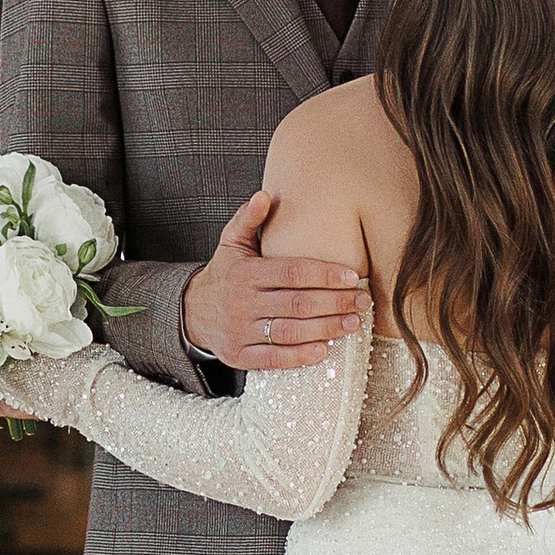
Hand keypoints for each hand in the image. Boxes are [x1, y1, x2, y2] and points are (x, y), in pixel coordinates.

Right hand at [181, 193, 370, 372]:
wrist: (191, 313)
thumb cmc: (224, 275)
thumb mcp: (231, 243)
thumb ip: (248, 219)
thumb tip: (264, 196)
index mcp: (244, 273)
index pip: (292, 273)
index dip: (325, 275)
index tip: (353, 276)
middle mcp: (241, 302)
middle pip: (297, 303)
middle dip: (336, 302)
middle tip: (362, 301)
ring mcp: (239, 331)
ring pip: (290, 332)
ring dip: (326, 329)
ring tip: (352, 324)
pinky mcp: (239, 356)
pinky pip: (274, 359)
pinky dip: (301, 356)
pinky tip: (325, 349)